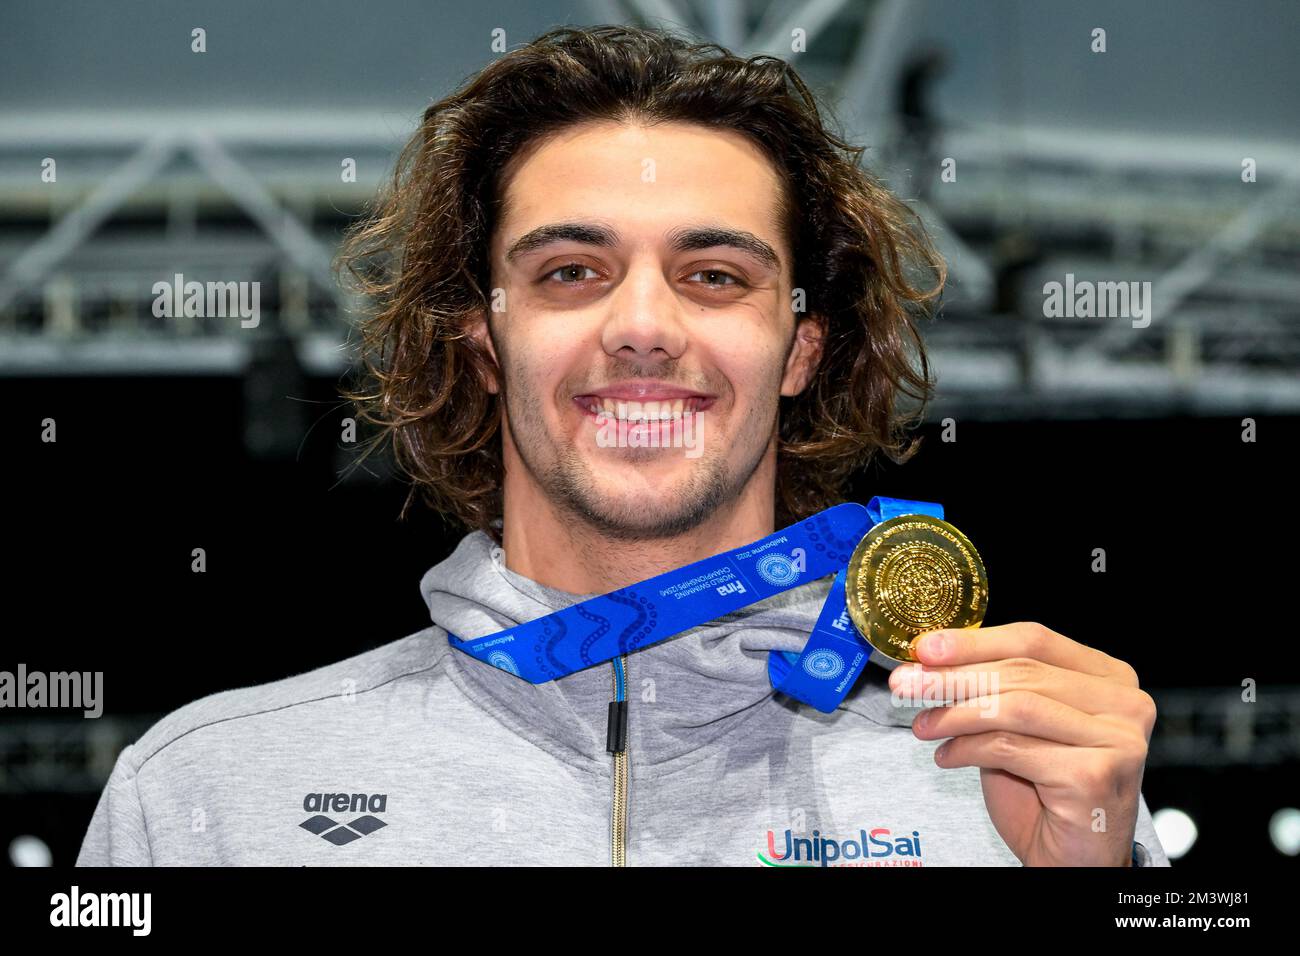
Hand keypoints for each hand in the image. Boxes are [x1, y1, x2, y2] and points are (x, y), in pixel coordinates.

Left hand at [886, 622, 1156, 865]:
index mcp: (1109, 678)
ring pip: (1014, 707)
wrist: (1073, 859)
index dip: (974, 641)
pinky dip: (968, 749)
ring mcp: (1116, 739)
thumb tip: (929, 659)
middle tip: (906, 683)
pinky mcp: (1095, 775)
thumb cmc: (1047, 792)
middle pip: (1021, 671)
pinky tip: (947, 756)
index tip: (925, 647)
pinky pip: (1011, 748)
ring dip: (955, 714)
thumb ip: (991, 689)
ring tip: (923, 724)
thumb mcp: (1017, 726)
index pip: (1034, 640)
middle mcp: (1124, 704)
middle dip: (953, 676)